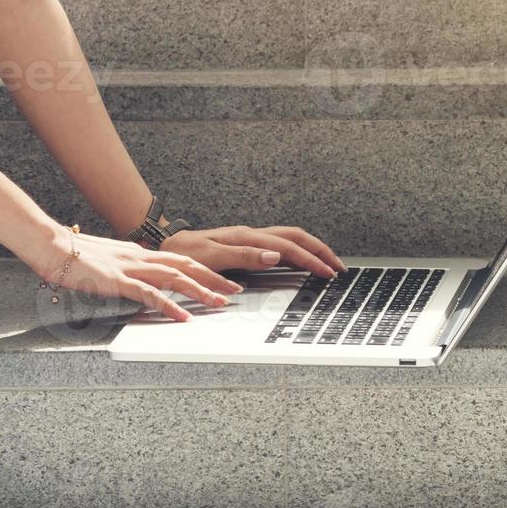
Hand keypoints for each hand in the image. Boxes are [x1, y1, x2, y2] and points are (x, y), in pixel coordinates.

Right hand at [30, 228, 243, 321]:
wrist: (49, 244)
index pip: (180, 259)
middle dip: (213, 278)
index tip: (224, 280)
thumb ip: (126, 268)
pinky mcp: (116, 280)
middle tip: (236, 291)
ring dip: (200, 291)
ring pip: (174, 277)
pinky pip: (148, 294)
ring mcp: (129, 268)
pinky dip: (169, 305)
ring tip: (219, 303)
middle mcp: (139, 257)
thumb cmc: (72, 255)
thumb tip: (140, 278)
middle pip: (186, 265)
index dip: (205, 269)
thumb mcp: (107, 261)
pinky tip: (182, 317)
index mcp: (138, 253)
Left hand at [159, 225, 345, 277]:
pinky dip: (298, 252)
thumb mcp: (213, 257)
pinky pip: (280, 244)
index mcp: (247, 237)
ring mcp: (251, 238)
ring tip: (328, 263)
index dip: (312, 259)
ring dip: (311, 249)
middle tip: (339, 267)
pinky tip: (303, 260)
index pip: (289, 247)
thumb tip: (275, 256)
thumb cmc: (186, 253)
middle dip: (320, 250)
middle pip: (296, 237)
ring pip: (290, 238)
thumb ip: (245, 256)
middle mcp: (252, 235)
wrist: (168, 245)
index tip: (328, 272)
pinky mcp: (248, 244)